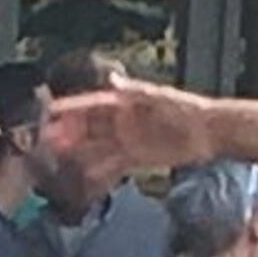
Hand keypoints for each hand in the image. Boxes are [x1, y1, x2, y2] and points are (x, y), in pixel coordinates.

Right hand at [43, 76, 227, 179]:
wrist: (211, 131)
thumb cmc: (187, 111)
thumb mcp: (160, 98)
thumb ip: (134, 92)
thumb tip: (111, 82)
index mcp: (127, 103)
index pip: (92, 104)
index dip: (72, 108)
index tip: (51, 111)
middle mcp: (125, 121)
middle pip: (91, 126)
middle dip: (69, 132)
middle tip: (46, 139)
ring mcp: (131, 139)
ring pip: (98, 145)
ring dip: (79, 151)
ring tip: (59, 158)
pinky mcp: (141, 157)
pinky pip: (114, 162)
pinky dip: (100, 168)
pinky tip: (86, 174)